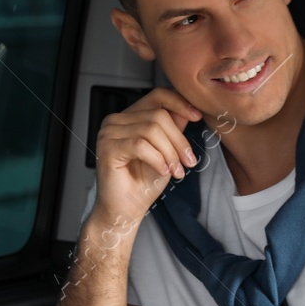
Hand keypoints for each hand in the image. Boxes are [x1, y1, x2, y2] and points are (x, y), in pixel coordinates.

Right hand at [91, 87, 200, 225]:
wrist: (126, 210)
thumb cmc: (143, 183)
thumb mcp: (167, 152)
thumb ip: (173, 129)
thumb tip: (187, 110)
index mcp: (130, 117)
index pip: (157, 96)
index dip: (179, 103)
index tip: (197, 116)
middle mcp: (116, 120)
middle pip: (158, 115)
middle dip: (179, 140)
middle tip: (189, 161)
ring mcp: (109, 133)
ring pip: (151, 130)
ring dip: (170, 153)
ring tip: (176, 171)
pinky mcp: (107, 148)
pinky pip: (140, 145)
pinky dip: (157, 159)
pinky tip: (163, 171)